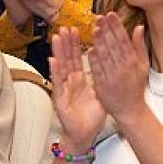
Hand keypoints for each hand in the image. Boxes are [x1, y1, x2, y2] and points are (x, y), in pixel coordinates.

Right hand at [49, 26, 105, 149]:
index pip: (78, 59)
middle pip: (68, 59)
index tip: (77, 30)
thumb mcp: (100, 95)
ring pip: (61, 67)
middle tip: (66, 27)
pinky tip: (52, 60)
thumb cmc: (91, 118)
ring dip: (58, 52)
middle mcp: (71, 83)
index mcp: (81, 81)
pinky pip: (57, 84)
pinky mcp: (60, 99)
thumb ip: (102, 80)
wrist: (84, 136)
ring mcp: (64, 90)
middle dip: (66, 43)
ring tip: (57, 37)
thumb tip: (110, 67)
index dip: (77, 45)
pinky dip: (55, 72)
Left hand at [86, 13, 148, 124]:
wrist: (130, 110)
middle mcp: (123, 67)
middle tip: (100, 16)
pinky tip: (90, 48)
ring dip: (99, 42)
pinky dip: (94, 59)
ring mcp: (112, 76)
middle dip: (106, 30)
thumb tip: (139, 27)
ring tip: (94, 28)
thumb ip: (140, 46)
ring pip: (105, 56)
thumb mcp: (143, 66)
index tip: (111, 14)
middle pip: (113, 45)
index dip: (116, 26)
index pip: (123, 40)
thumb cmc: (136, 87)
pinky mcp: (103, 85)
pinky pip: (97, 70)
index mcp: (133, 61)